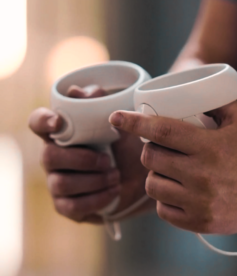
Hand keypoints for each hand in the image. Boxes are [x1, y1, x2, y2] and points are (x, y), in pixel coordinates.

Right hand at [28, 85, 151, 223]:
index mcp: (63, 134)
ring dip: (93, 180)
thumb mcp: (119, 123)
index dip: (43, 121)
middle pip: (48, 156)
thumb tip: (77, 91)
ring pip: (61, 183)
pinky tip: (114, 190)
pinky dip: (97, 198)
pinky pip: (72, 206)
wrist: (138, 176)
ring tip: (116, 176)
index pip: (38, 123)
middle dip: (82, 159)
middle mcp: (55, 157)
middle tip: (108, 160)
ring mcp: (58, 182)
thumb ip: (100, 104)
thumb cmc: (124, 146)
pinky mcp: (67, 205)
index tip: (59, 122)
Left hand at [109, 101, 236, 233]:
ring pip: (153, 185)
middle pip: (151, 158)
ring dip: (154, 174)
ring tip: (167, 169)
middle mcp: (202, 176)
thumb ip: (213, 102)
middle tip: (157, 147)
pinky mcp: (199, 222)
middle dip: (148, 150)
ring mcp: (199, 202)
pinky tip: (174, 189)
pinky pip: (163, 209)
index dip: (135, 123)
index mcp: (210, 147)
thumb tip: (185, 94)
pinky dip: (163, 197)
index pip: (163, 131)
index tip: (115, 117)